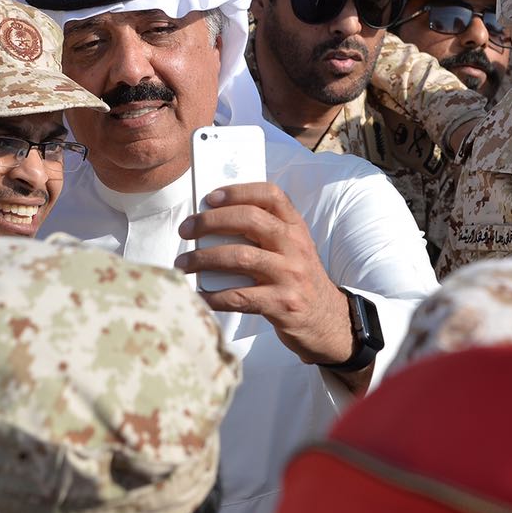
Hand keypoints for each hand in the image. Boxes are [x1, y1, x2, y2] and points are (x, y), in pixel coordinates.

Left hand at [175, 183, 353, 366]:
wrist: (328, 321)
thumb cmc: (297, 280)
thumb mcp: (290, 250)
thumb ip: (262, 234)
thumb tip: (210, 225)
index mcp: (296, 228)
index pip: (271, 195)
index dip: (238, 191)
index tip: (210, 197)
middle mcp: (295, 247)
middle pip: (250, 220)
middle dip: (210, 222)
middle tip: (186, 230)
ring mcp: (290, 276)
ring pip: (240, 257)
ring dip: (203, 259)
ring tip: (183, 263)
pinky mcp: (283, 304)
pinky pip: (239, 297)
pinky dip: (214, 296)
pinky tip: (200, 295)